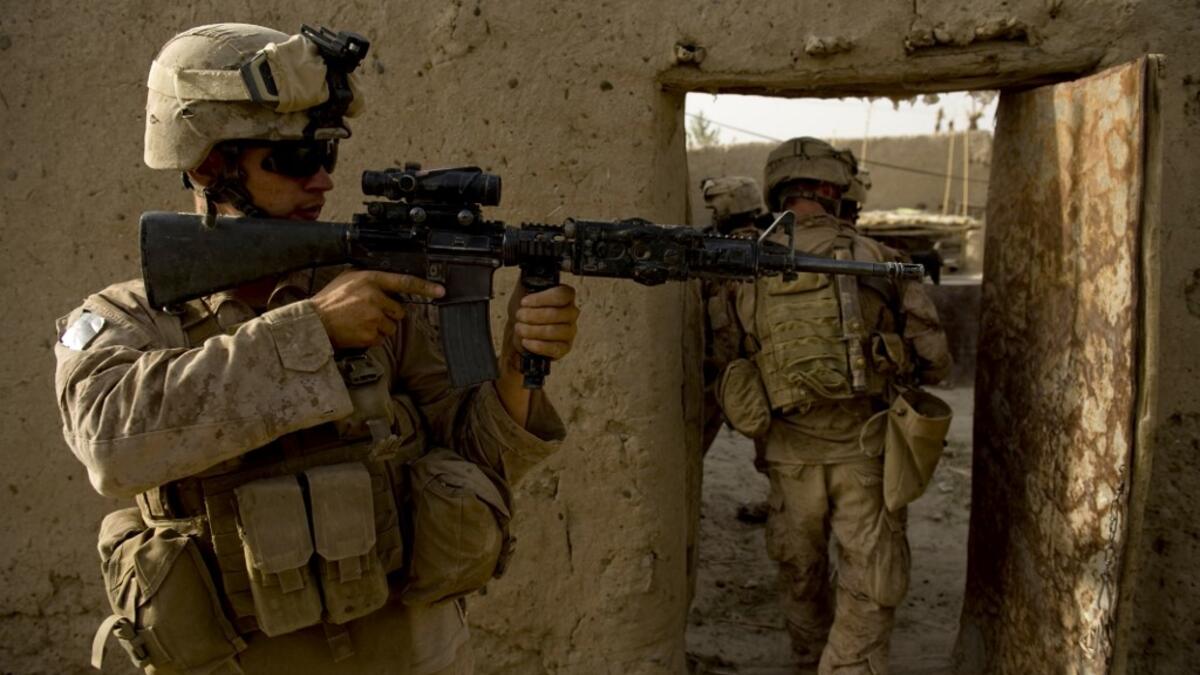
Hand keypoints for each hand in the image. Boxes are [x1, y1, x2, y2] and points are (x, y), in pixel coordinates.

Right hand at [311, 270, 443, 349]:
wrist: (313, 323)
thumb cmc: (329, 300)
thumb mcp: (348, 279)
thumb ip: (369, 279)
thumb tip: (387, 283)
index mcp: (370, 280)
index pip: (404, 282)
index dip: (425, 287)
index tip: (440, 291)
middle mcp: (374, 297)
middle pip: (399, 310)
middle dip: (389, 313)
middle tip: (368, 313)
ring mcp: (374, 317)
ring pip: (392, 326)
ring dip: (380, 327)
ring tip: (360, 322)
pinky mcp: (371, 334)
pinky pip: (381, 338)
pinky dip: (372, 337)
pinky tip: (358, 331)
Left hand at [504, 284, 579, 365]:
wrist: (519, 328)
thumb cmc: (524, 309)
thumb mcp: (523, 289)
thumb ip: (528, 279)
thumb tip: (528, 271)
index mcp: (565, 296)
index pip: (562, 295)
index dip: (542, 299)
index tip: (524, 302)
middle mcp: (571, 313)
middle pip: (557, 314)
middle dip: (533, 316)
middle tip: (519, 316)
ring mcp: (569, 331)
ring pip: (555, 331)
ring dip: (533, 330)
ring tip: (520, 329)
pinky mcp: (564, 347)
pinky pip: (554, 348)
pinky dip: (538, 345)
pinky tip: (527, 341)